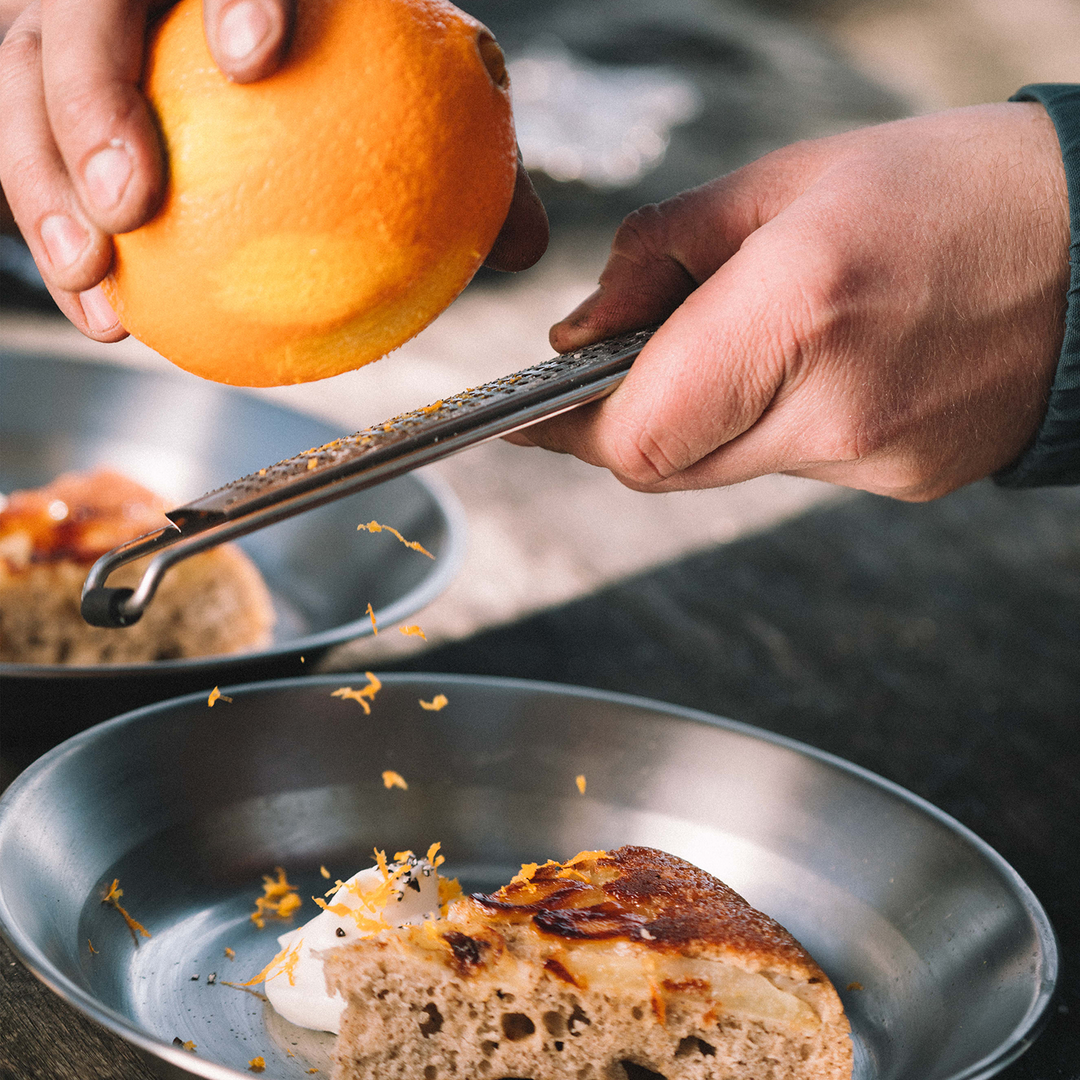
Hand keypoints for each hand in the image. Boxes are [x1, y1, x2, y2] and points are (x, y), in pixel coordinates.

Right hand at [0, 0, 546, 341]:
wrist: (261, 25)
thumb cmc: (345, 56)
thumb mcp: (413, 87)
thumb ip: (466, 151)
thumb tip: (522, 243)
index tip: (260, 55)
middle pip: (82, 5)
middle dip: (94, 98)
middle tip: (137, 201)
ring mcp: (73, 10)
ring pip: (23, 71)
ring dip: (45, 185)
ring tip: (97, 280)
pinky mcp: (35, 64)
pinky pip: (21, 140)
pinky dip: (49, 226)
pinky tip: (99, 306)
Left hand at [513, 103, 1068, 500]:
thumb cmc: (947, 189)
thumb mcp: (785, 179)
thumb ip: (660, 255)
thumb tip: (579, 330)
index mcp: (799, 306)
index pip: (635, 429)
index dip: (568, 427)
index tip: (532, 411)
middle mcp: (835, 404)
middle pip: (665, 464)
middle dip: (626, 418)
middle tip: (626, 361)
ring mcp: (873, 458)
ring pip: (722, 466)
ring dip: (703, 414)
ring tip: (756, 338)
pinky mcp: (900, 483)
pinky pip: (787, 468)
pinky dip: (769, 425)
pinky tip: (820, 366)